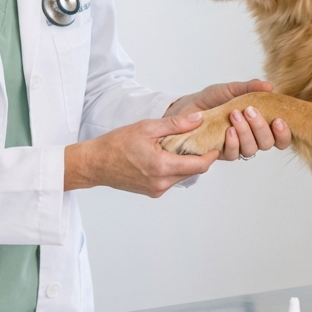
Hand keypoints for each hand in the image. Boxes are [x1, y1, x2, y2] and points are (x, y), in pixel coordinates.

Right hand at [64, 113, 218, 196]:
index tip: (216, 144)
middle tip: (203, 141)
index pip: (198, 165)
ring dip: (186, 163)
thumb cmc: (116, 144)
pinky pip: (170, 180)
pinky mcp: (151, 192)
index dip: (211, 155)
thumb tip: (198, 119)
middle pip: (192, 171)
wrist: (95, 164)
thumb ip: (175, 124)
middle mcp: (161, 183)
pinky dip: (174, 169)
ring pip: (182, 176)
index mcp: (162, 166)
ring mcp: (156, 190)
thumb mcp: (147, 127)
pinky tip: (167, 155)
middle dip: (200, 157)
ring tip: (184, 146)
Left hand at [166, 80, 291, 158]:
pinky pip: (233, 154)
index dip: (283, 133)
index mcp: (258, 124)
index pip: (279, 136)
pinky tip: (229, 130)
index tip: (278, 120)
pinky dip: (233, 142)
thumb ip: (249, 88)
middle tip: (250, 110)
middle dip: (261, 127)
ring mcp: (237, 147)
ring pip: (251, 149)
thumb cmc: (211, 100)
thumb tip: (269, 86)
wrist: (187, 107)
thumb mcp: (231, 90)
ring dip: (246, 132)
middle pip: (267, 143)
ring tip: (235, 115)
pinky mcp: (221, 153)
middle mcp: (251, 138)